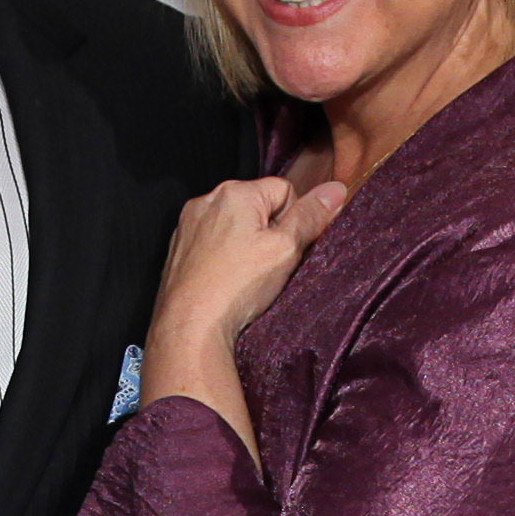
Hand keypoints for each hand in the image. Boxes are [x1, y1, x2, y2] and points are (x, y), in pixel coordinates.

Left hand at [146, 170, 343, 389]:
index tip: (287, 249)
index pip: (284, 189)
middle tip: (268, 266)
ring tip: (245, 277)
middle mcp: (207, 201)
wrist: (190, 326)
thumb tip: (335, 189)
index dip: (294, 220)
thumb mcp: (286, 249)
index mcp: (234, 192)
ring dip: (245, 245)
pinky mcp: (180, 248)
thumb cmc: (235, 287)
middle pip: (257, 207)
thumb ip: (310, 216)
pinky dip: (223, 258)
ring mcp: (189, 224)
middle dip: (268, 233)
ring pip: (234, 226)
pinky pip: (213, 243)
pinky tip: (226, 281)